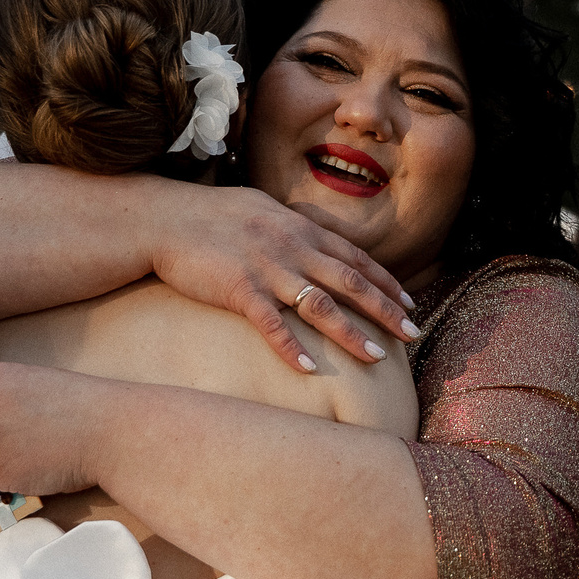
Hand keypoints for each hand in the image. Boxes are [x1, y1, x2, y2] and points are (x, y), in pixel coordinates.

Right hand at [150, 186, 417, 373]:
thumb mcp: (262, 210)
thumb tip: (314, 238)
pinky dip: (291, 346)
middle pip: (350, 282)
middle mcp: (292, 246)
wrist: (164, 217)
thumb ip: (292, 227)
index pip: (354, 258)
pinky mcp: (239, 288)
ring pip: (320, 304)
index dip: (385, 282)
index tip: (410, 303)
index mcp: (299, 229)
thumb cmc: (210, 215)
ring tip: (376, 357)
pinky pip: (271, 323)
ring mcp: (267, 267)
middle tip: (414, 334)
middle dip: (386, 310)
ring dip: (350, 333)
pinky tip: (309, 369)